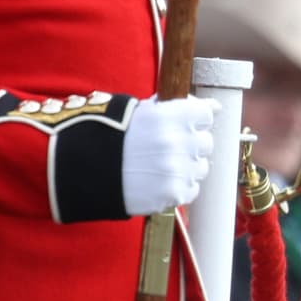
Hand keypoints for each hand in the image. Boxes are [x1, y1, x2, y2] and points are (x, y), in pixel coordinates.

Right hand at [121, 95, 217, 215]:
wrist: (86, 170)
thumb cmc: (112, 138)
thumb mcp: (139, 112)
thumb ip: (176, 108)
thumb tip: (214, 107)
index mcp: (168, 116)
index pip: (205, 114)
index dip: (194, 119)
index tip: (183, 125)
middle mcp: (177, 141)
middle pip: (205, 142)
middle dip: (190, 144)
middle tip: (166, 148)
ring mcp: (178, 169)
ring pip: (201, 167)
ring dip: (186, 166)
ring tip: (159, 167)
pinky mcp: (175, 193)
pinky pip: (191, 189)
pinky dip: (178, 186)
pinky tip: (157, 181)